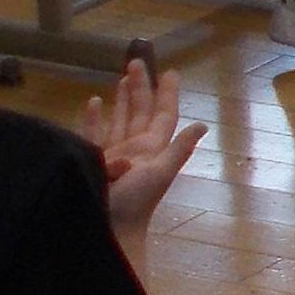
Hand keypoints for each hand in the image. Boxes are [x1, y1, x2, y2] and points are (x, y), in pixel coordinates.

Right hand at [75, 52, 206, 229]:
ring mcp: (113, 155)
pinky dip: (93, 119)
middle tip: (137, 60)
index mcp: (152, 149)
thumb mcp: (159, 174)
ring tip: (121, 78)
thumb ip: (178, 149)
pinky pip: (93, 135)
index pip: (162, 115)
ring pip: (119, 120)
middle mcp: (134, 149)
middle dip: (140, 87)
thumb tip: (201, 125)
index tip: (170, 72)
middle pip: (139, 112)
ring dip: (121, 100)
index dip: (167, 94)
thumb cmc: (133, 204)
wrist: (107, 233)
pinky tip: (94, 102)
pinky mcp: (93, 162)